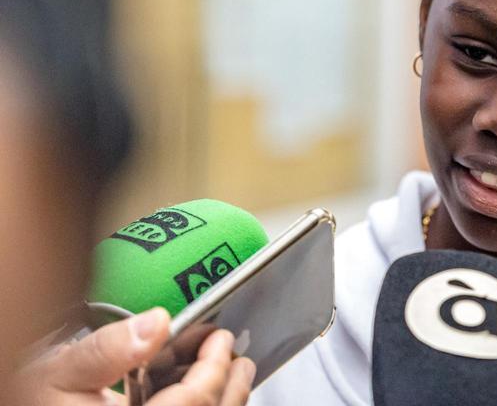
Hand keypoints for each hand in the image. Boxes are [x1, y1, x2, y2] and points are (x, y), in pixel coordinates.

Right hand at [19, 308, 255, 405]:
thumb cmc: (33, 401)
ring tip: (230, 374)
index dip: (214, 368)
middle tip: (239, 359)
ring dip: (223, 404)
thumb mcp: (60, 373)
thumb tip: (157, 323)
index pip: (192, 404)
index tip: (220, 338)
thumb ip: (107, 349)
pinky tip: (200, 393)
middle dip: (232, 389)